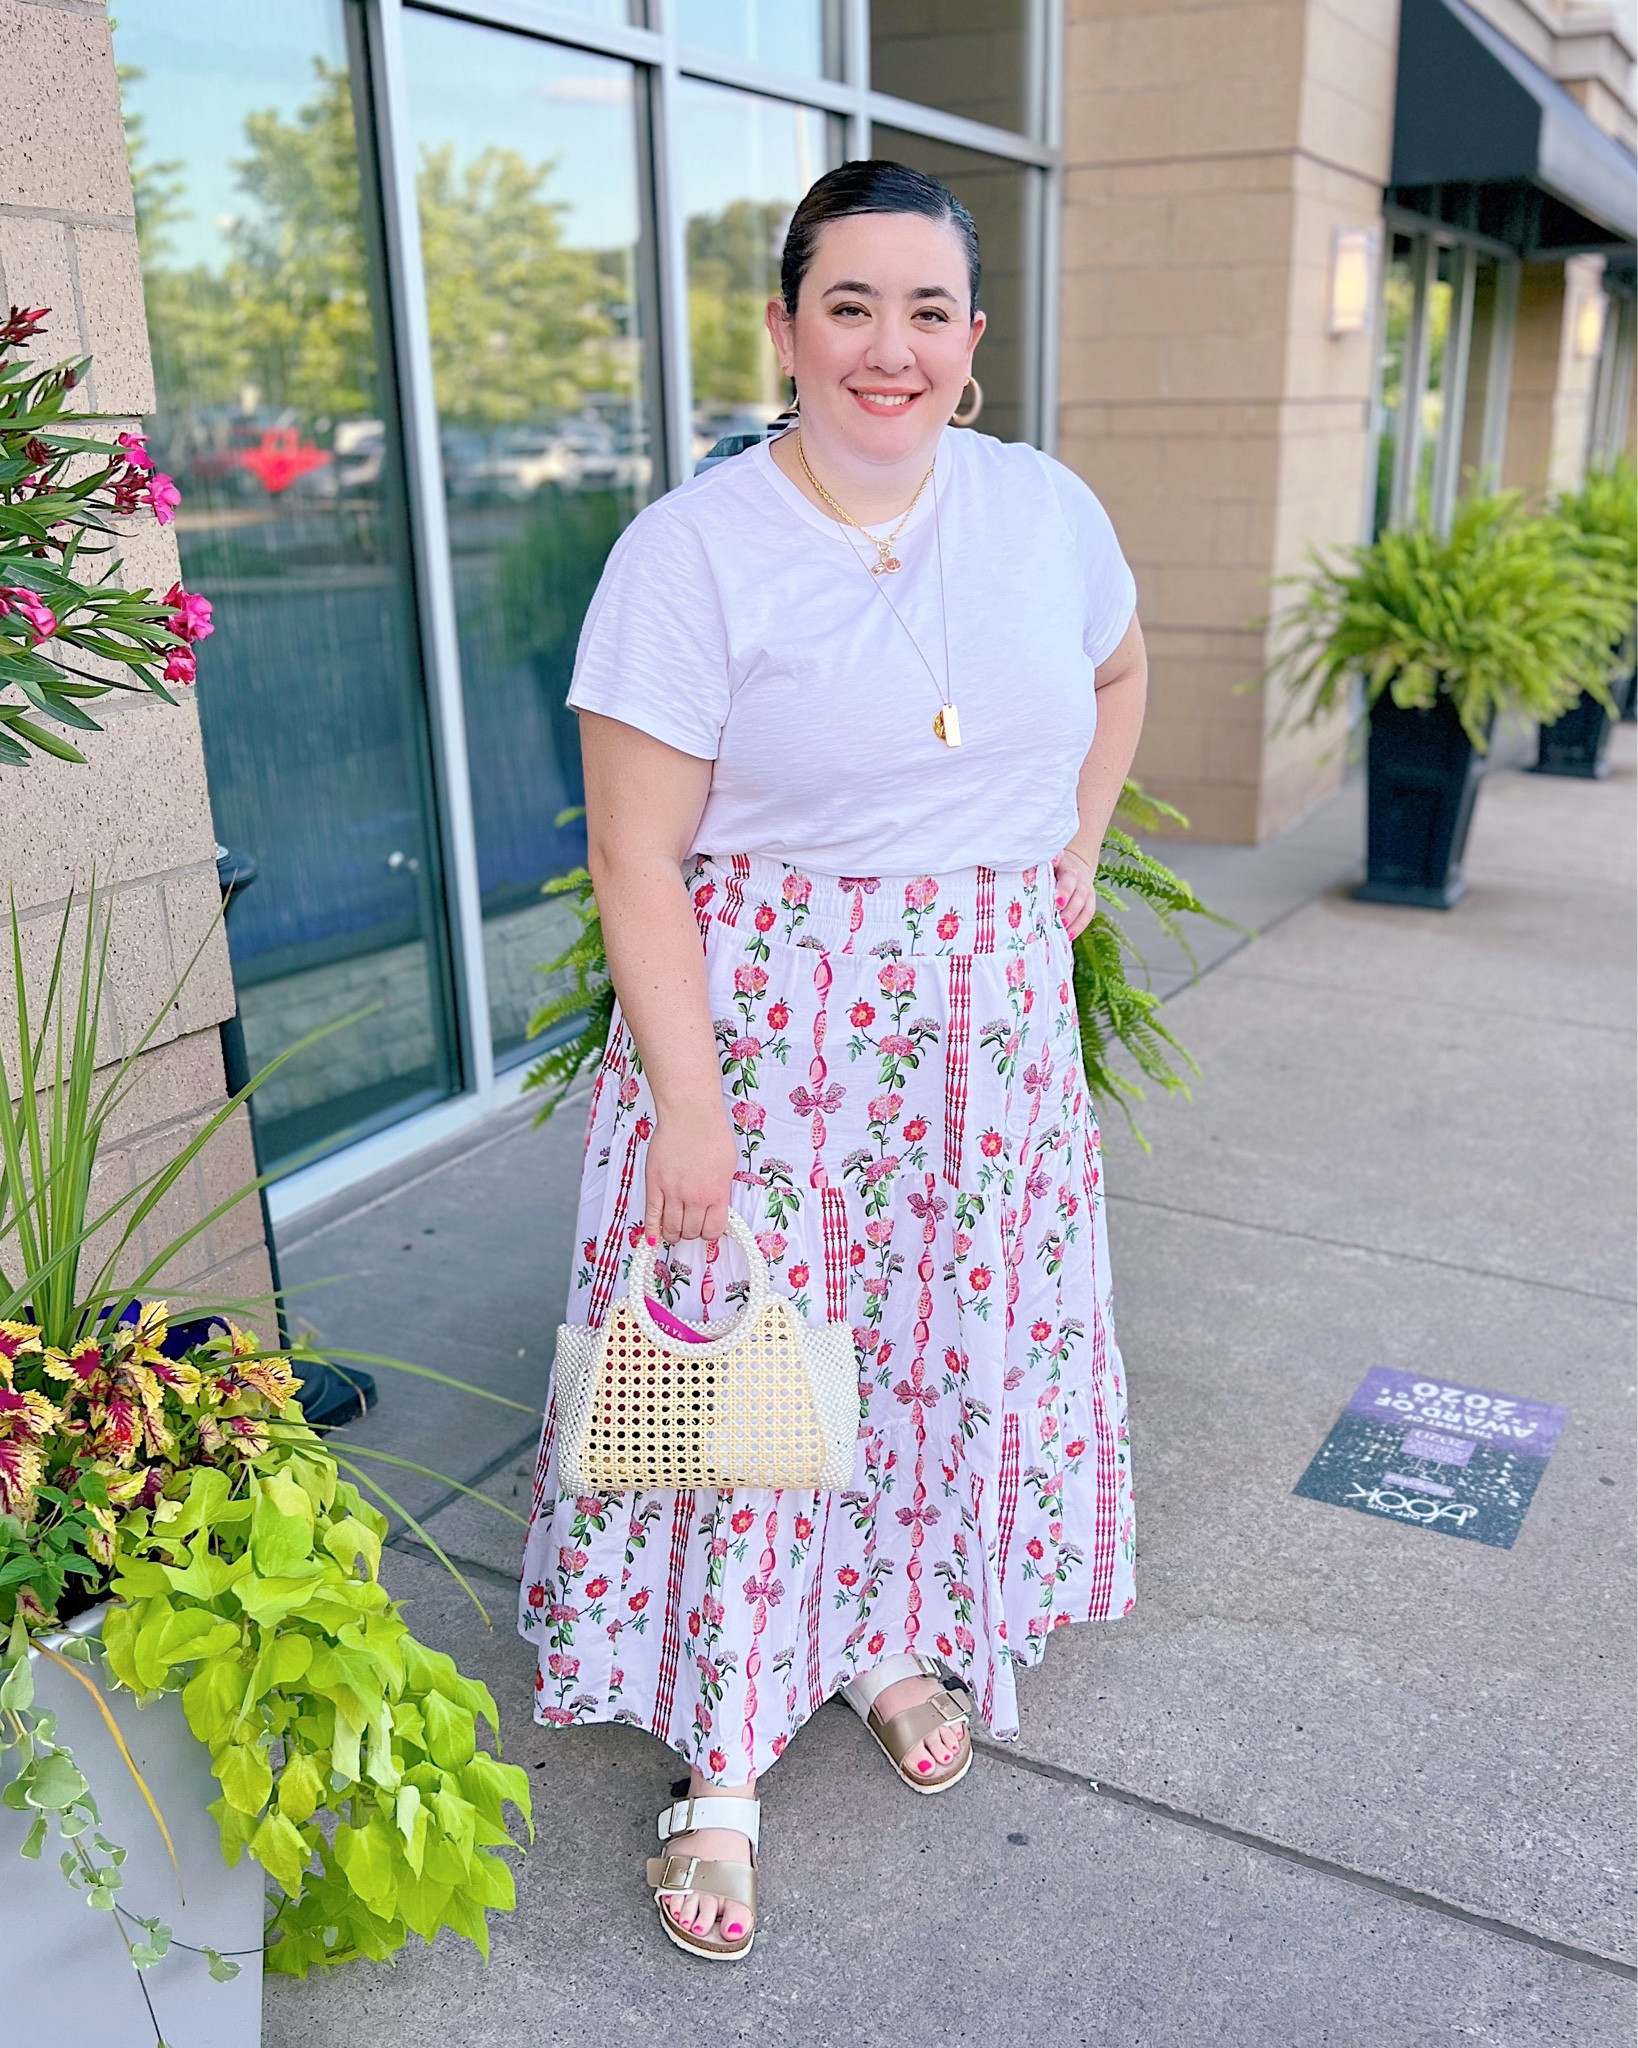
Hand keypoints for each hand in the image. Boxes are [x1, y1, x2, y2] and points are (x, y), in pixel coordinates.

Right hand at [641, 1100, 736, 1245]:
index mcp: (717, 1194)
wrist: (690, 1114)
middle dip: (692, 1233)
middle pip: (692, 1231)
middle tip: (689, 1227)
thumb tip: (717, 1205)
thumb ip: (721, 1189)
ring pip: (671, 1228)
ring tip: (673, 1231)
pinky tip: (653, 1238)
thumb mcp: (728, 1165)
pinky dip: (652, 1230)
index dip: (710, 1233)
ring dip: (673, 1234)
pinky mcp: (654, 1184)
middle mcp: (695, 1198)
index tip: (707, 1230)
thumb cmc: (711, 1133)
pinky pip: (652, 1215)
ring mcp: (673, 1192)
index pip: (714, 1229)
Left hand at [1053, 847, 1098, 940]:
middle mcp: (1081, 882)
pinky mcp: (1090, 903)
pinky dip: (1079, 927)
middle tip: (1060, 923)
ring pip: (1086, 908)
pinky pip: (1088, 916)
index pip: (1069, 880)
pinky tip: (1069, 937)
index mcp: (1069, 870)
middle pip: (1079, 897)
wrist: (1074, 866)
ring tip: (1064, 934)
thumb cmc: (1054, 867)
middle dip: (1070, 911)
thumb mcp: (1048, 862)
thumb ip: (1045, 863)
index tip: (1057, 903)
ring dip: (1075, 922)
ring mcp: (1087, 893)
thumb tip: (1046, 861)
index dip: (1065, 892)